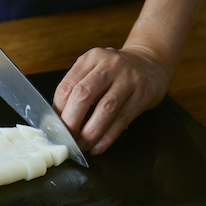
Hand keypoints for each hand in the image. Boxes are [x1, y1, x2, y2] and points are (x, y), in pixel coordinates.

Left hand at [53, 46, 169, 154]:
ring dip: (90, 132)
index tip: (55, 127)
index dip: (58, 110)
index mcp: (91, 59)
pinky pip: (122, 119)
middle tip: (66, 139)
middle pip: (84, 95)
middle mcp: (109, 66)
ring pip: (105, 109)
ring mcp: (128, 80)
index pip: (67, 86)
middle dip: (71, 122)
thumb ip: (77, 88)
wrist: (150, 62)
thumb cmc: (116, 71)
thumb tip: (58, 118)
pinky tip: (99, 146)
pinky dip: (108, 136)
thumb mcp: (94, 69)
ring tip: (82, 146)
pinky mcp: (142, 95)